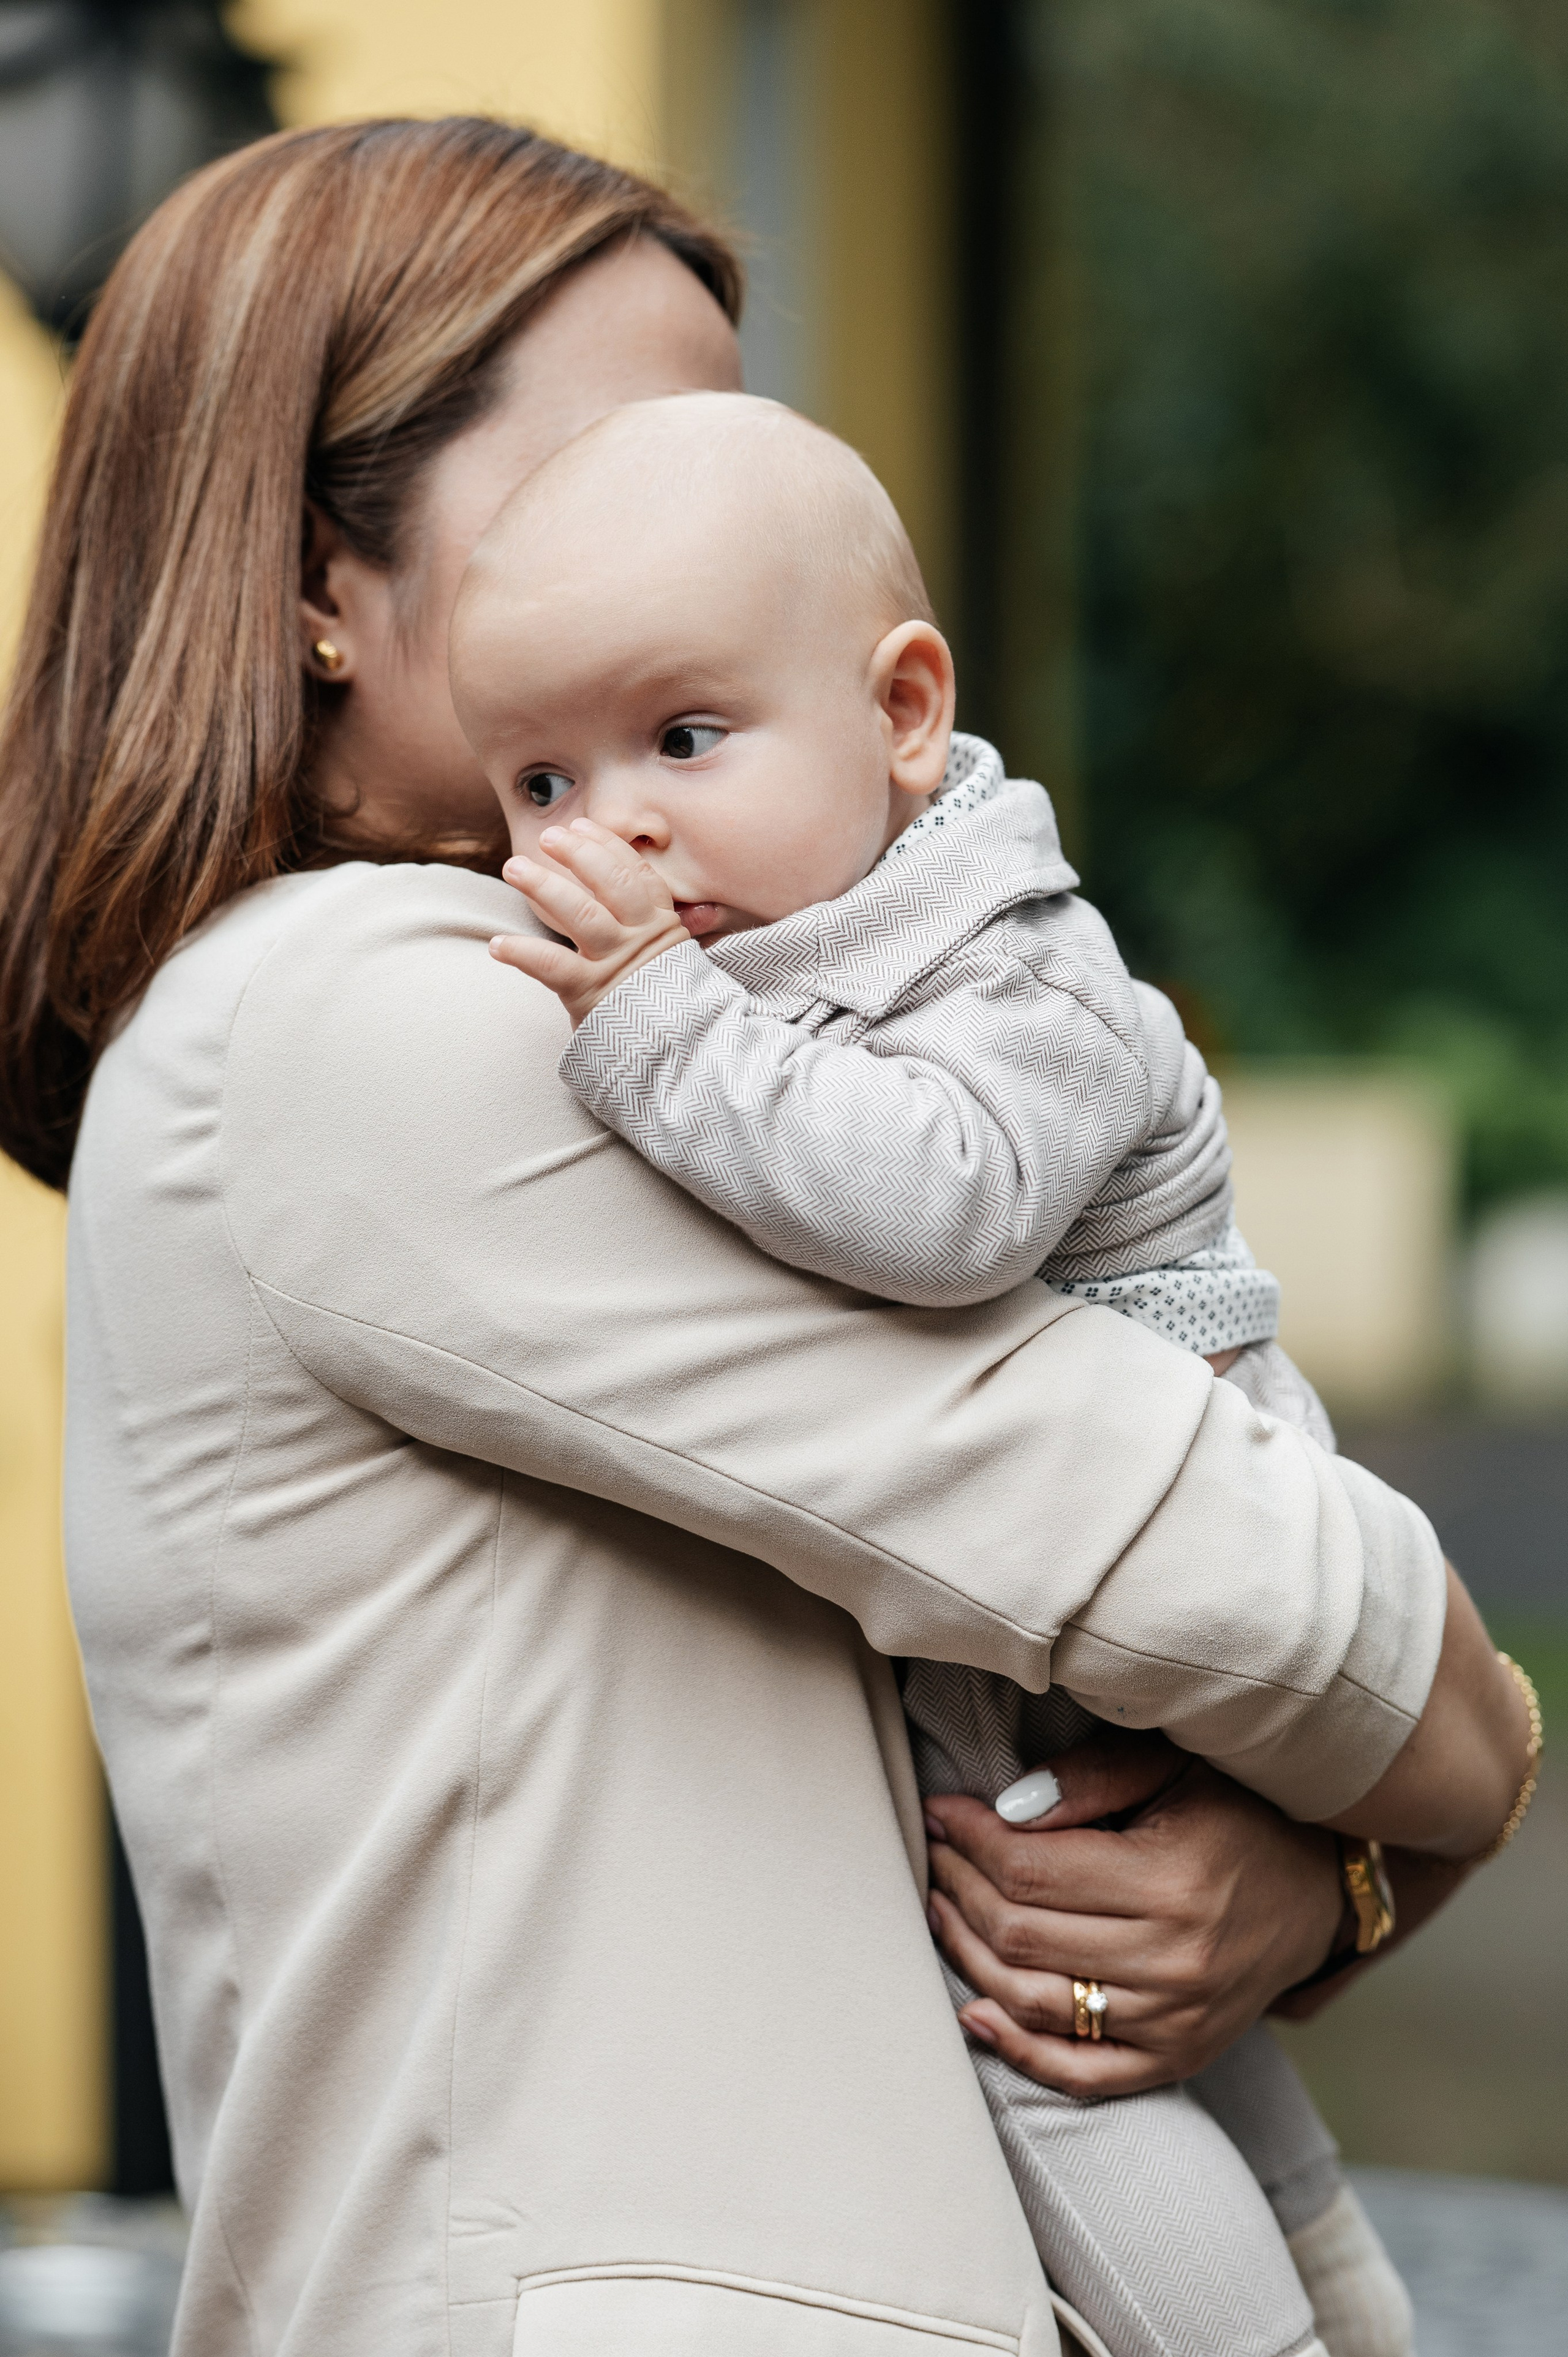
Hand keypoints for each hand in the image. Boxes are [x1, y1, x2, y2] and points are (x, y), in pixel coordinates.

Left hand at [491, 819, 689, 1024]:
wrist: (674, 1056)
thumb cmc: (661, 1008)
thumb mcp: (669, 962)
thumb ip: (651, 930)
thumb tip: (630, 896)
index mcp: (662, 926)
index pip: (636, 874)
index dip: (607, 846)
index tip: (582, 825)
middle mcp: (641, 938)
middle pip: (610, 882)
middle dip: (577, 854)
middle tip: (548, 837)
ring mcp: (616, 964)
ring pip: (579, 913)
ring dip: (542, 886)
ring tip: (514, 868)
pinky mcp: (590, 993)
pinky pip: (551, 965)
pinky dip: (521, 953)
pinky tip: (497, 946)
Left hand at [923, 1736, 1342, 2097]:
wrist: (1323, 1891)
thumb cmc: (1241, 1813)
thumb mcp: (1177, 1767)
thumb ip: (1091, 1779)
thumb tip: (1004, 1808)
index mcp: (1170, 1882)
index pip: (1031, 1870)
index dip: (970, 1838)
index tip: (940, 1809)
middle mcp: (1174, 1962)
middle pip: (1021, 1935)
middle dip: (958, 1886)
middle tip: (932, 1849)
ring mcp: (1176, 2022)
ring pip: (1034, 2001)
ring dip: (968, 1955)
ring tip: (938, 1906)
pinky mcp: (1178, 2058)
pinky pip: (1082, 2072)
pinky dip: (1018, 2049)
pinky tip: (974, 2010)